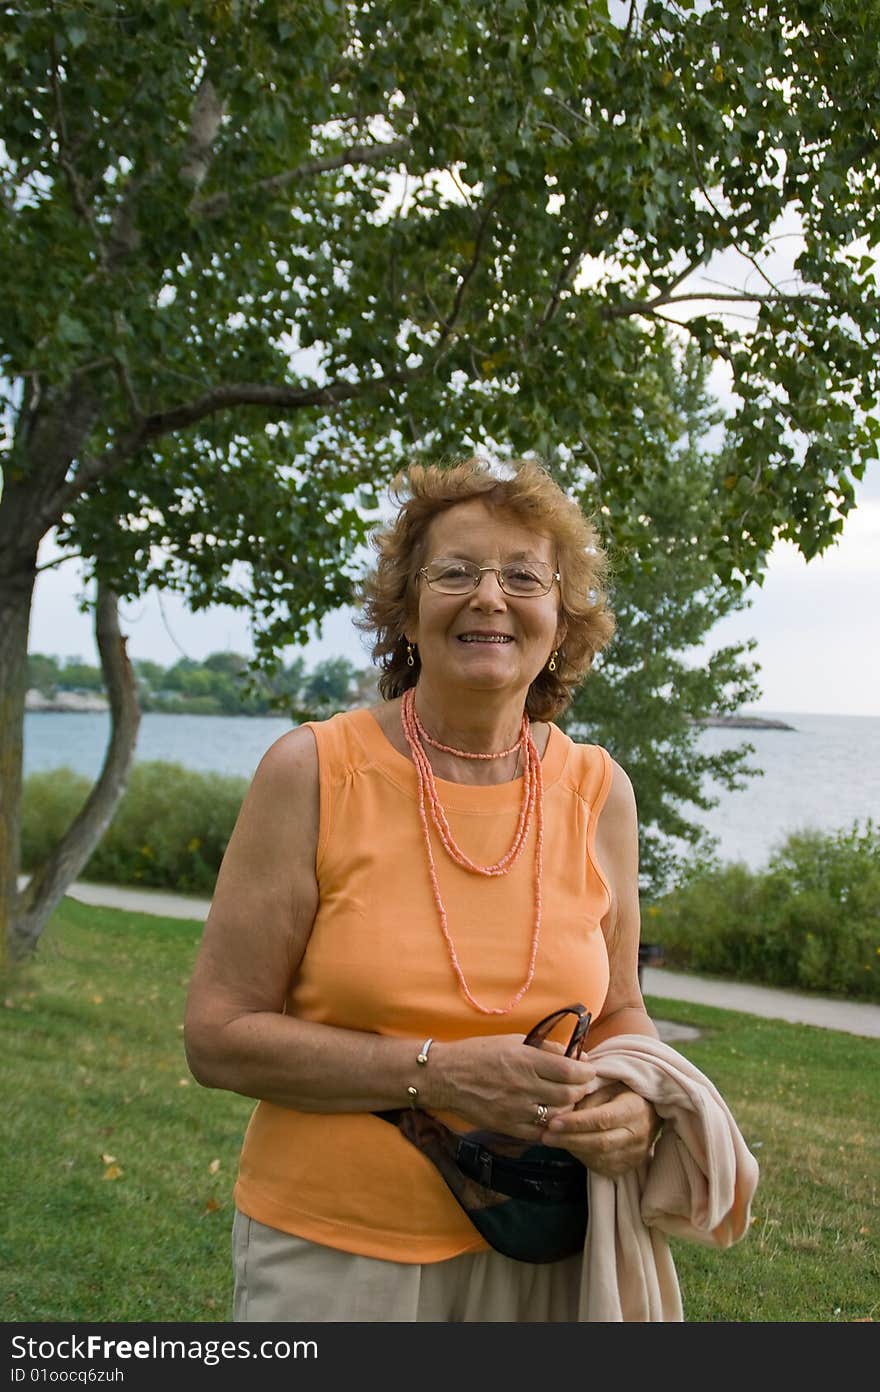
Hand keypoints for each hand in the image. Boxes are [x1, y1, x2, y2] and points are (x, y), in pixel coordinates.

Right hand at [432, 1033, 594, 1139]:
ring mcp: (517, 1110)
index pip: (570, 1071)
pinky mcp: (509, 1127)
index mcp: (526, 1060)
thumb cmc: (479, 1053)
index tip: (588, 1070)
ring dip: (568, 1108)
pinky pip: (541, 1133)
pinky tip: (550, 1116)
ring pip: (559, 1116)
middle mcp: (524, 1086)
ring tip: (565, 1100)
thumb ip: (546, 1049)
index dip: (586, 1072)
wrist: (446, 1076)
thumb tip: (576, 1056)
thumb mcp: (513, 1041)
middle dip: (580, 1090)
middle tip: (579, 1085)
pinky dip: (551, 1125)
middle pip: (569, 1095)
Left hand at [544, 1082, 660, 1176]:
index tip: (553, 1122)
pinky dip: (582, 1157)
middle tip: (545, 1135)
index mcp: (634, 1108)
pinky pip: (601, 1166)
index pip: (603, 1119)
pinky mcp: (628, 1166)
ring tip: (552, 1140)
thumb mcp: (608, 1083)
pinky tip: (569, 1146)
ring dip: (572, 1149)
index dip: (577, 1122)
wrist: (648, 1112)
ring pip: (599, 1157)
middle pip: (599, 1142)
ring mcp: (635, 1153)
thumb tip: (564, 1106)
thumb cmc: (623, 1092)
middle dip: (569, 1139)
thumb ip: (588, 1093)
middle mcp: (638, 1134)